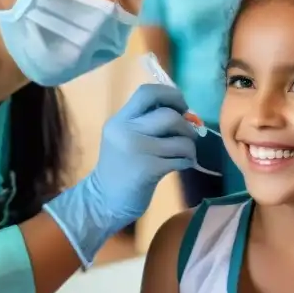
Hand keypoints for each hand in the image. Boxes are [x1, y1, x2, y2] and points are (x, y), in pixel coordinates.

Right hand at [44, 84, 197, 265]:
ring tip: (186, 153)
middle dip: (186, 125)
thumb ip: (146, 122)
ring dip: (190, 146)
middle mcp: (126, 130)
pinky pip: (180, 158)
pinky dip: (187, 161)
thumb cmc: (120, 167)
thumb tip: (185, 112)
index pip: (147, 92)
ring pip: (180, 138)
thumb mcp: (124, 137)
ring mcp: (137, 150)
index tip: (181, 106)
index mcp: (120, 119)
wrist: (103, 200)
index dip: (171, 95)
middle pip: (169, 115)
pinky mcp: (148, 169)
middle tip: (188, 135)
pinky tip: (182, 164)